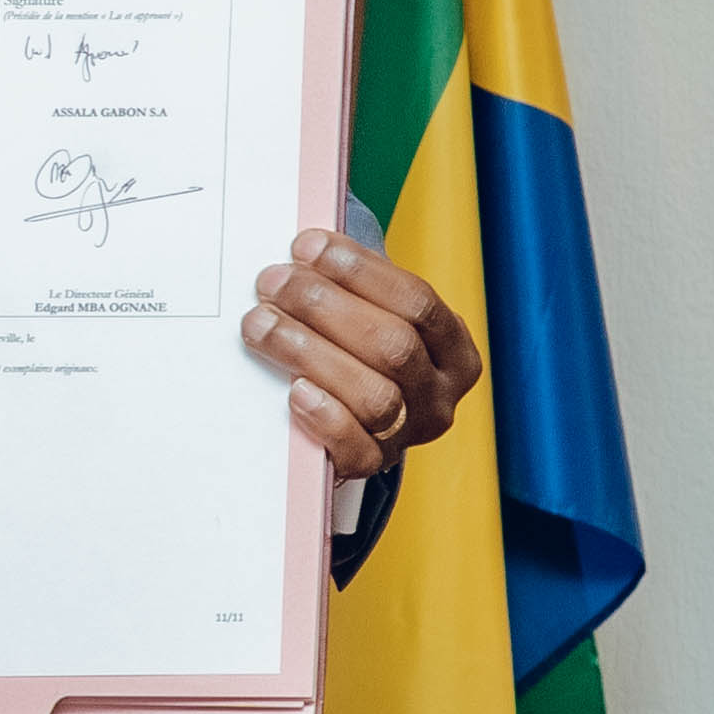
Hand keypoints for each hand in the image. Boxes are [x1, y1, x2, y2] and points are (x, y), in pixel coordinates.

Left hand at [245, 230, 481, 486]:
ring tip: (260, 324)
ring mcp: (410, 435)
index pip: (417, 301)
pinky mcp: (373, 467)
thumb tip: (303, 249)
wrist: (351, 426)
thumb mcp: (375, 320)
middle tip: (272, 282)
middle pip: (393, 346)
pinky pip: (357, 450)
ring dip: (310, 352)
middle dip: (325, 306)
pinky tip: (294, 390)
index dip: (360, 271)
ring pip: (374, 396)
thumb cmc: (359, 354)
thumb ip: (354, 290)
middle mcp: (441, 395)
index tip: (306, 246)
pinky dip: (327, 417)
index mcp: (454, 350)